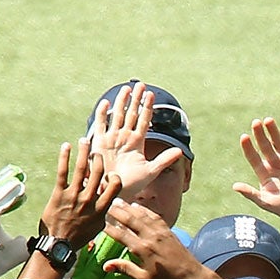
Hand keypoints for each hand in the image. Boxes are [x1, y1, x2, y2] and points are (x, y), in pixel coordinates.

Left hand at [38, 137, 122, 252]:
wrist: (58, 245)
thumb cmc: (78, 238)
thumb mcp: (96, 228)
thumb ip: (103, 213)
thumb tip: (110, 204)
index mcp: (101, 209)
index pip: (115, 186)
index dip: (114, 177)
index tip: (110, 174)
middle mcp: (89, 200)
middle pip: (99, 172)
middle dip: (99, 159)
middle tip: (96, 153)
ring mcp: (74, 196)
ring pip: (82, 168)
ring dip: (84, 151)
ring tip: (84, 140)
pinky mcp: (59, 194)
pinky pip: (63, 172)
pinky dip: (64, 157)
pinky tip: (66, 146)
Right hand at [88, 82, 181, 201]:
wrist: (114, 193)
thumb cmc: (132, 185)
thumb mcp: (150, 171)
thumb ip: (164, 160)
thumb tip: (180, 151)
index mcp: (137, 143)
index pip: (144, 121)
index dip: (147, 108)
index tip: (151, 94)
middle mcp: (125, 138)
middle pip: (131, 114)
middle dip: (136, 100)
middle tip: (140, 85)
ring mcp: (112, 139)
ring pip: (118, 116)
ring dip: (121, 102)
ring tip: (126, 89)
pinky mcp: (99, 143)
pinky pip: (100, 125)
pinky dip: (102, 114)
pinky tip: (106, 103)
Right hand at [102, 201, 221, 278]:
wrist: (190, 276)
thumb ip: (125, 269)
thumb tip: (105, 265)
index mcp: (142, 250)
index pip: (121, 235)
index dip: (109, 228)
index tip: (100, 222)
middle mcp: (150, 237)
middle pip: (131, 220)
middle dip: (118, 212)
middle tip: (107, 204)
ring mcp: (160, 232)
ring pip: (141, 215)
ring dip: (129, 208)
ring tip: (118, 201)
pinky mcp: (167, 230)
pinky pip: (153, 216)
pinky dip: (144, 210)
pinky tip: (137, 206)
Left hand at [232, 119, 279, 230]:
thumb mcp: (266, 202)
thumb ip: (251, 194)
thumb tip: (234, 186)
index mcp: (263, 173)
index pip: (253, 157)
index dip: (248, 147)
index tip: (244, 137)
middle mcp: (273, 163)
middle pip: (264, 146)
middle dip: (260, 135)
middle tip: (255, 123)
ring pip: (277, 141)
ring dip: (272, 131)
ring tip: (268, 120)